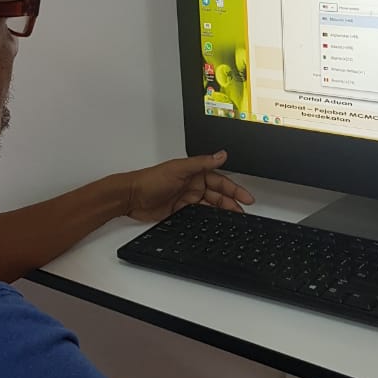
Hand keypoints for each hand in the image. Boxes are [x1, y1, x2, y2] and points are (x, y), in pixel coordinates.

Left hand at [126, 151, 253, 222]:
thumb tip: (221, 154)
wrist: (131, 197)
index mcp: (194, 172)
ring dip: (221, 212)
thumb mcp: (179, 169)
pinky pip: (198, 215)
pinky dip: (207, 219)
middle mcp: (192, 185)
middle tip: (243, 212)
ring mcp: (187, 199)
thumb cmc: (150, 180)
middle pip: (218, 195)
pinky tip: (214, 223)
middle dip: (231, 203)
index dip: (234, 189)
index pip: (220, 180)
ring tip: (234, 220)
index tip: (246, 197)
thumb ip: (202, 163)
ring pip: (210, 206)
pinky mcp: (180, 211)